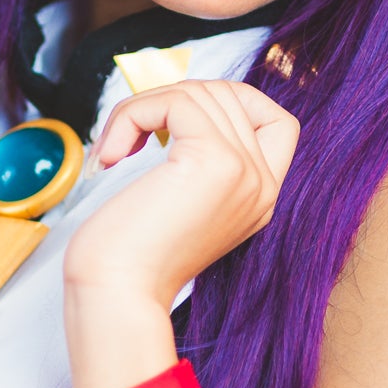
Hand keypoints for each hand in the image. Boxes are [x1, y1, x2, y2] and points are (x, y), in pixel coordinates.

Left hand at [65, 78, 299, 310]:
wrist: (116, 295)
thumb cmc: (128, 256)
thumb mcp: (180, 202)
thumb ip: (197, 159)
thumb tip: (177, 107)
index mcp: (260, 197)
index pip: (276, 120)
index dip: (229, 102)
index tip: (175, 125)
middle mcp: (262, 185)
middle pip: (228, 94)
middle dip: (168, 101)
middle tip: (127, 138)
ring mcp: (246, 172)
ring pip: (198, 92)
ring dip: (141, 108)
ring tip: (113, 150)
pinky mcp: (216, 162)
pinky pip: (175, 101)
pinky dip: (133, 114)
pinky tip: (111, 155)